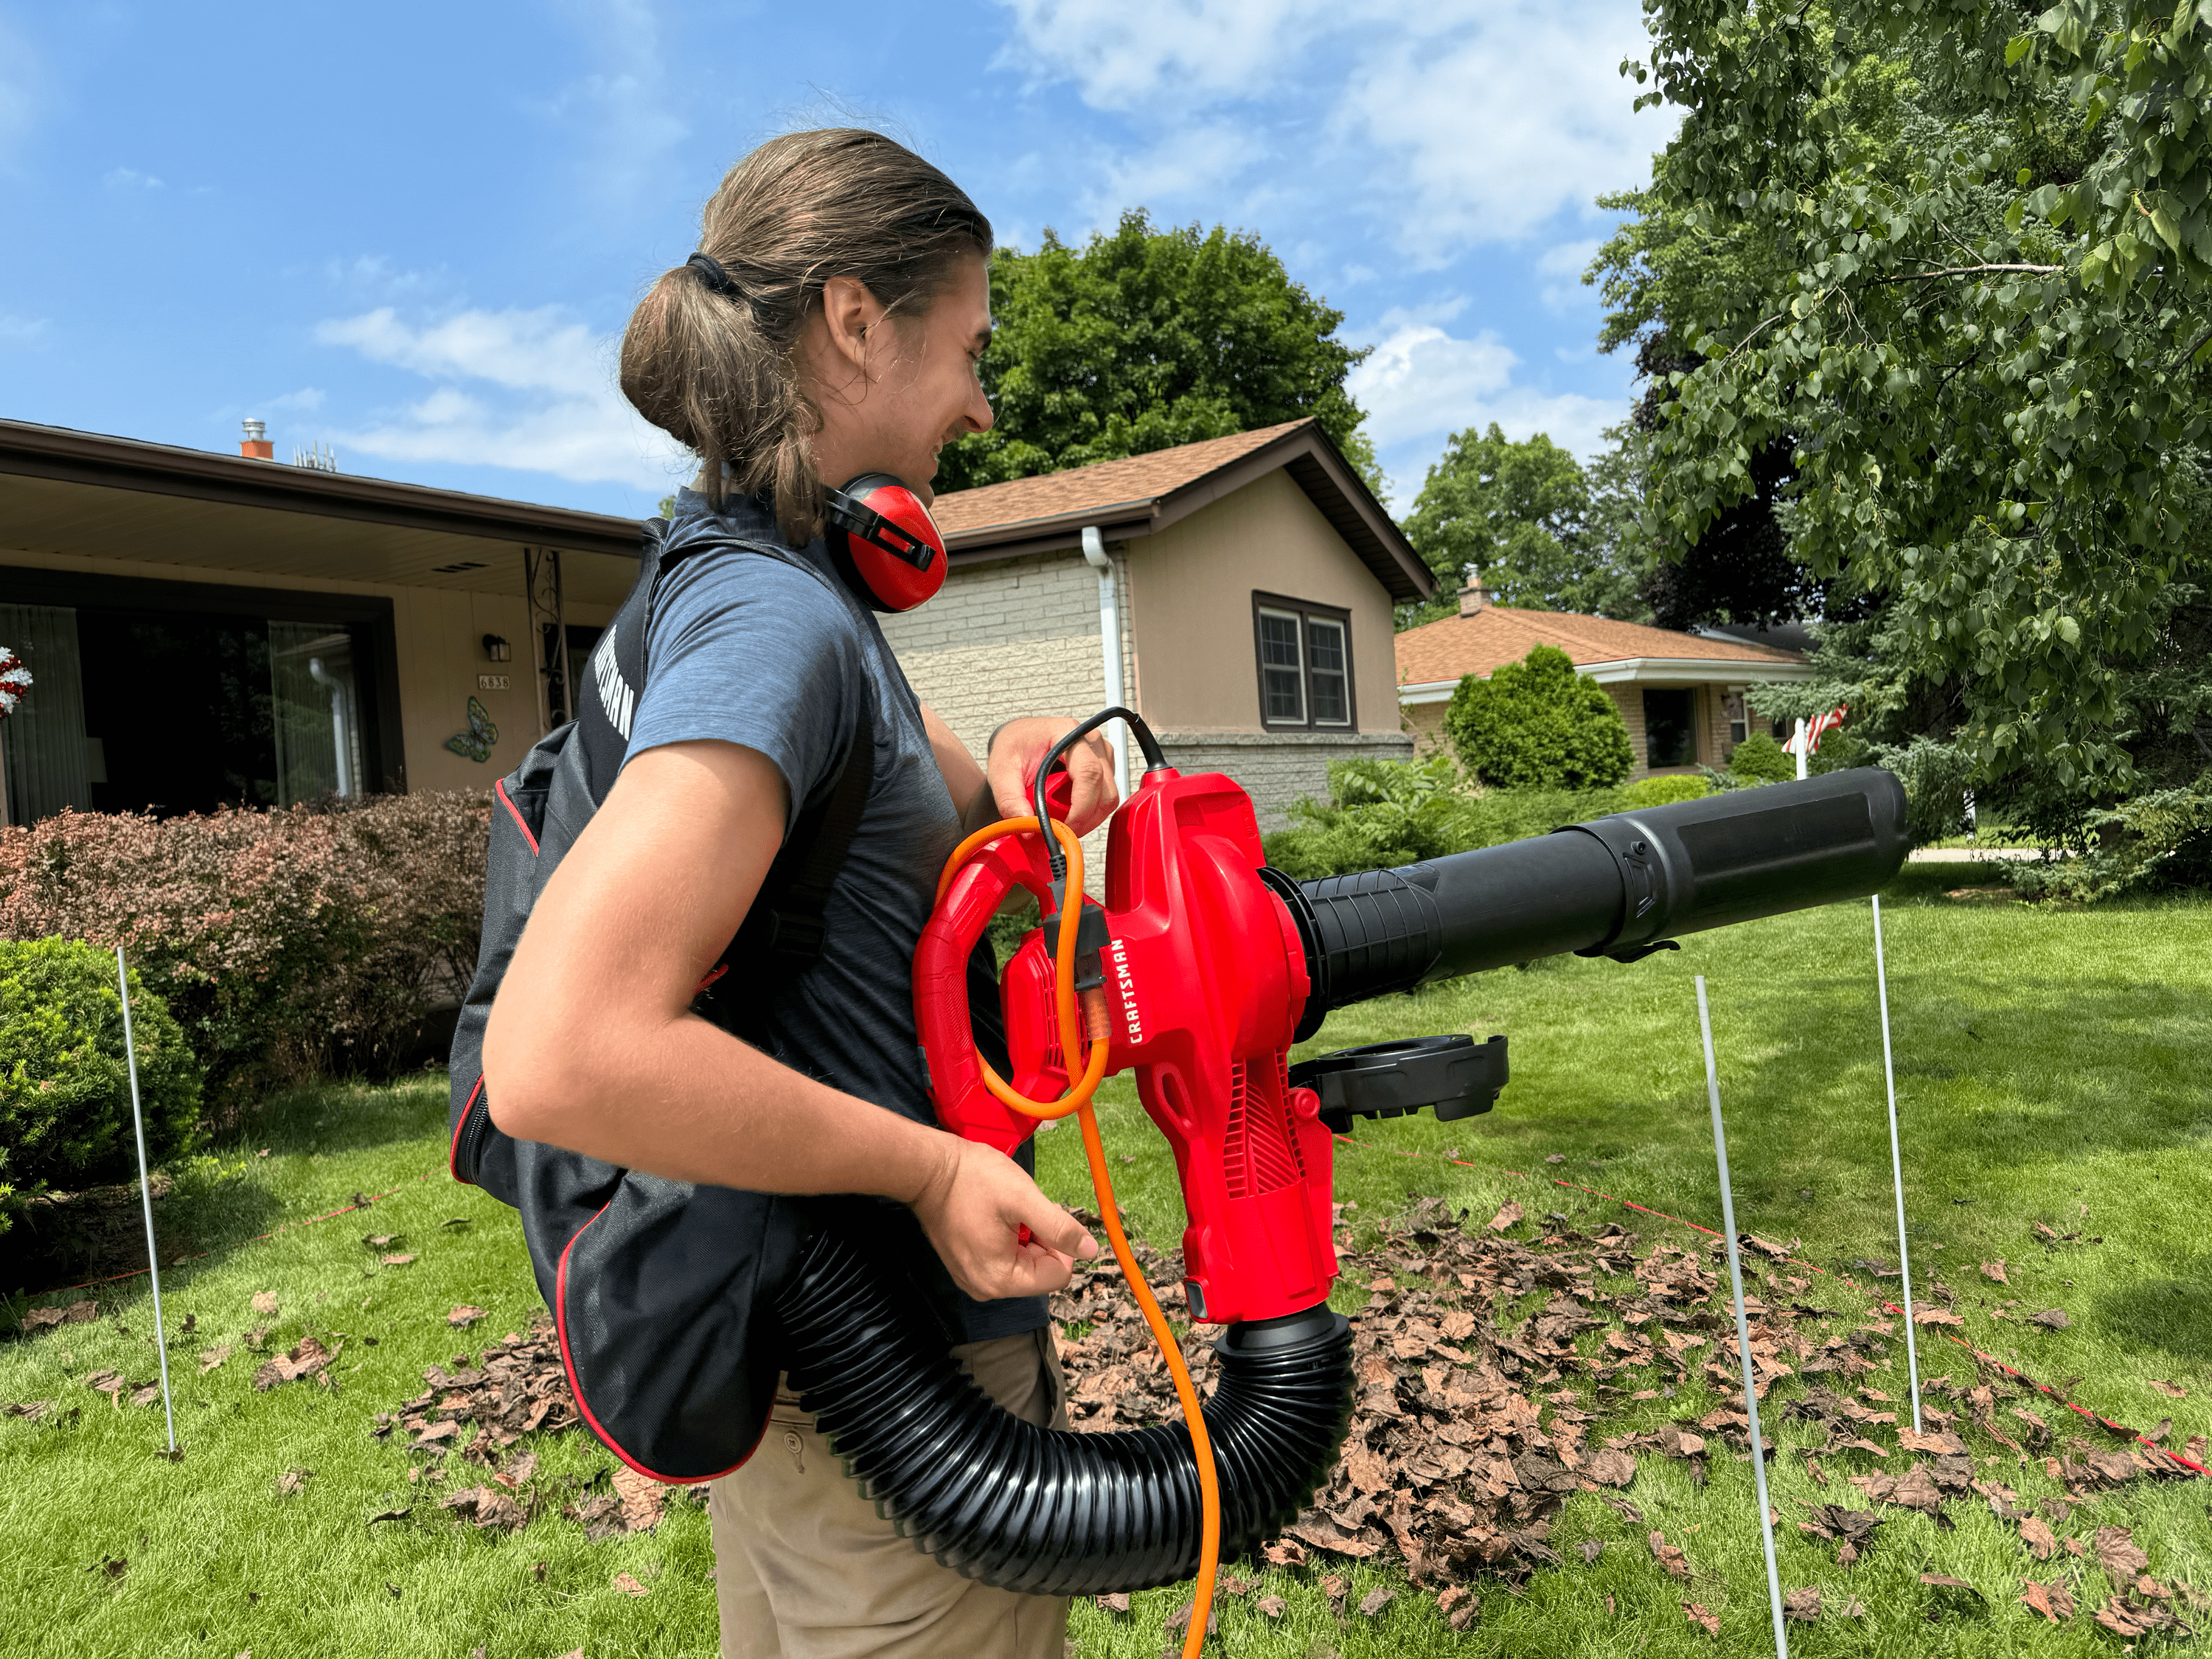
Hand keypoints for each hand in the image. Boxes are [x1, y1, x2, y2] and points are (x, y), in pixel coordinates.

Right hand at [907, 1136, 1096, 1301]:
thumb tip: (1092, 1251)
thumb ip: (1061, 1228)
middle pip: (1041, 1271)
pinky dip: (1009, 1236)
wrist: (928, 1169)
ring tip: (1004, 1211)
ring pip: (1025, 1262)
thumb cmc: (972, 1179)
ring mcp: (974, 1278)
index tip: (1042, 1216)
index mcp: (1001, 1279)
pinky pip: (1005, 1257)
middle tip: (1020, 1210)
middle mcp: (986, 1287)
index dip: (1060, 1243)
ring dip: (1025, 1235)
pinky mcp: (968, 1265)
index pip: (1058, 1275)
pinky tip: (993, 1215)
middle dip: (1041, 1238)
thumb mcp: (1024, 1199)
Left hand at [987, 716, 1119, 836]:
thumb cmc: (1013, 746)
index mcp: (1067, 733)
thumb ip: (1008, 798)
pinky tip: (1069, 811)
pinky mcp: (1105, 765)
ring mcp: (1101, 753)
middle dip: (1084, 818)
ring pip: (1109, 797)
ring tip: (1061, 821)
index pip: (1089, 773)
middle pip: (1105, 790)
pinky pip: (1106, 796)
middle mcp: (1090, 740)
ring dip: (1088, 817)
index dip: (1081, 806)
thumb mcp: (1001, 771)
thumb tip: (1025, 823)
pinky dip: (1090, 811)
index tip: (1064, 827)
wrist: (1018, 738)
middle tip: (1059, 831)